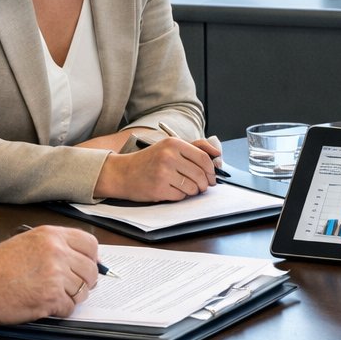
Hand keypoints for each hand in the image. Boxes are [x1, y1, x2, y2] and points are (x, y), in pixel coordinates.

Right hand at [0, 224, 100, 323]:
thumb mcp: (26, 243)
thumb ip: (54, 247)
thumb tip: (80, 259)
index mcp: (51, 235)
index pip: (90, 245)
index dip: (91, 259)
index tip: (87, 267)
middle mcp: (57, 252)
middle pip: (90, 271)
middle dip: (84, 282)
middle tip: (70, 288)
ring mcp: (55, 275)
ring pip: (82, 291)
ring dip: (70, 298)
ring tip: (50, 296)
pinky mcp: (50, 297)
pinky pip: (69, 308)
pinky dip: (59, 311)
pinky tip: (42, 305)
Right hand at [92, 136, 217, 201]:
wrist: (122, 173)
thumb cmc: (149, 160)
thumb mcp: (169, 146)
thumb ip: (194, 147)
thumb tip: (217, 153)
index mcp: (173, 144)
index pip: (203, 158)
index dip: (212, 170)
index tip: (213, 176)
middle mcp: (168, 156)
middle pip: (200, 174)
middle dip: (205, 183)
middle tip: (203, 186)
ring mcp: (163, 173)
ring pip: (192, 187)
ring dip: (193, 191)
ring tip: (185, 187)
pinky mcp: (159, 188)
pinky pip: (181, 196)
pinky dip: (180, 196)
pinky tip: (172, 190)